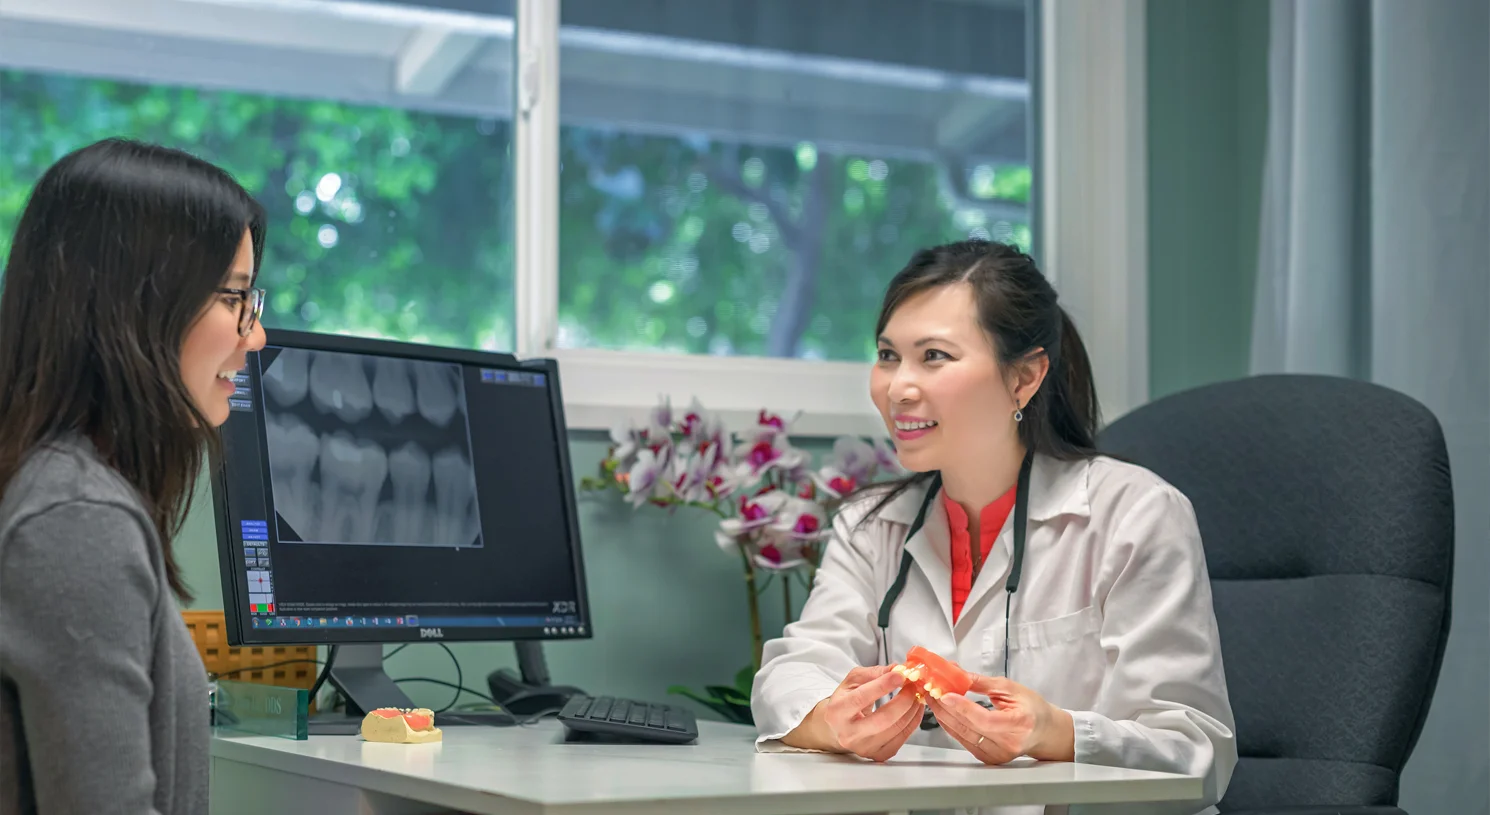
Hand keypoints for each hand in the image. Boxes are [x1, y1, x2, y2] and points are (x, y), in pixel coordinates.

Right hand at [788, 666, 923, 761]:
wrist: (837, 728)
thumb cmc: (845, 701)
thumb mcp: (852, 681)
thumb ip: (873, 673)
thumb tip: (897, 669)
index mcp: (837, 711)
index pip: (862, 697)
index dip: (883, 685)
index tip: (900, 674)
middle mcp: (848, 734)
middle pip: (883, 719)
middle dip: (903, 700)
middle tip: (913, 686)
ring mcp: (863, 748)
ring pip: (896, 729)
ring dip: (912, 710)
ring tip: (916, 696)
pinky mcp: (877, 755)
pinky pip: (901, 739)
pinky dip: (913, 723)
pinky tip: (914, 710)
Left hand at [926, 674, 1073, 764]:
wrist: (1045, 732)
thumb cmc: (1032, 708)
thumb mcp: (1010, 688)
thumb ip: (981, 682)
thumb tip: (955, 672)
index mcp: (1019, 723)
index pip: (985, 719)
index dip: (963, 708)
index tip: (945, 695)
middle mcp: (1008, 743)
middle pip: (969, 727)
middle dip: (946, 707)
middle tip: (931, 689)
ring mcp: (998, 755)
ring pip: (962, 735)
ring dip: (944, 715)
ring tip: (932, 698)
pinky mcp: (989, 758)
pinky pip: (964, 741)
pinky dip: (951, 726)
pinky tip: (943, 712)